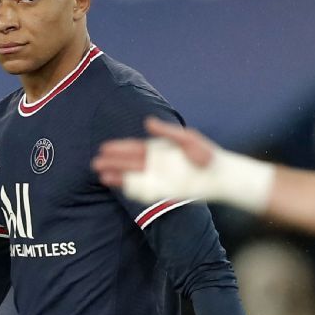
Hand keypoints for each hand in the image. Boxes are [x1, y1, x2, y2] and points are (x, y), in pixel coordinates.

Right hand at [92, 117, 215, 188]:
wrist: (219, 175)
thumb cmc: (205, 154)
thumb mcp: (186, 139)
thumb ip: (167, 133)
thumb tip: (147, 123)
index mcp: (157, 150)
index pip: (133, 149)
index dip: (118, 149)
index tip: (104, 148)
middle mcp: (154, 165)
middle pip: (129, 164)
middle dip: (112, 163)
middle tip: (95, 163)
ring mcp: (158, 179)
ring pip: (132, 178)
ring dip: (118, 177)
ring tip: (102, 176)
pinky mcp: (164, 192)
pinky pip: (144, 192)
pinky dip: (133, 190)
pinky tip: (122, 187)